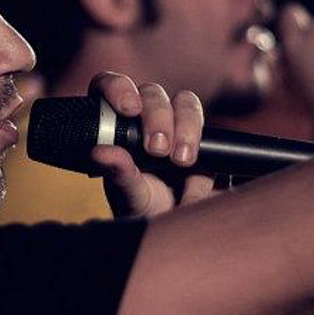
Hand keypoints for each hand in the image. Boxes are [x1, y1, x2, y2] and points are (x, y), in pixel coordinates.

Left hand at [86, 71, 216, 217]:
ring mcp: (178, 126)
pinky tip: (196, 183)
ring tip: (183, 162)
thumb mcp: (130, 198)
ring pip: (186, 103)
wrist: (179, 228)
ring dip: (187, 127)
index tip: (129, 109)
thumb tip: (100, 152)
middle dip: (158, 116)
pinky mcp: (207, 141)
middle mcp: (146, 119)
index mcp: (117, 125)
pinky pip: (213, 135)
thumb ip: (118, 174)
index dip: (118, 87)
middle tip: (158, 149)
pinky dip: (205, 153)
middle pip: (153, 94)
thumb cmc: (144, 211)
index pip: (109, 86)